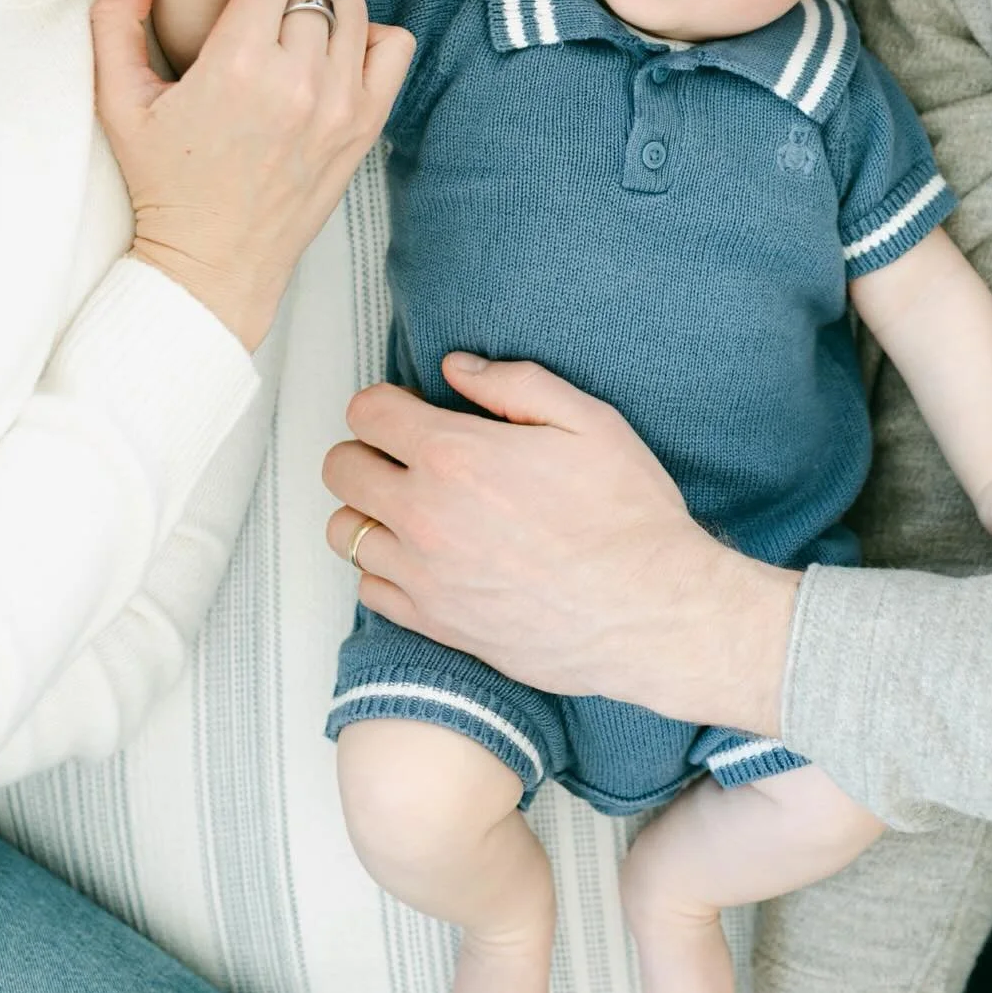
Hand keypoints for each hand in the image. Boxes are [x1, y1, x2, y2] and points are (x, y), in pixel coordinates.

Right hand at [92, 0, 413, 348]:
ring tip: (293, 32)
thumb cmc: (165, 183)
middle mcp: (299, 80)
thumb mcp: (118, 102)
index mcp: (238, 64)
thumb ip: (116, 20)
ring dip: (325, 8)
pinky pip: (396, 46)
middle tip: (260, 5)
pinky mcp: (367, 126)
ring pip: (354, 7)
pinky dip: (371, 39)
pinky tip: (336, 54)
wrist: (215, 263)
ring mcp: (342, 105)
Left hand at [323, 354, 801, 735]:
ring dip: (368, 510)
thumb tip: (456, 368)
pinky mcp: (435, 624)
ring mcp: (424, 576)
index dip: (386, 400)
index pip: (367, 412)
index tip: (412, 408)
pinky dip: (385, 567)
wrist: (651, 612)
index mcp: (455, 456)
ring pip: (344, 532)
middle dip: (367, 449)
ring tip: (411, 505)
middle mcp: (424, 516)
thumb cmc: (627, 515)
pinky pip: (370, 588)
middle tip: (406, 453)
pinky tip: (426, 555)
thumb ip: (513, 384)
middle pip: (340, 469)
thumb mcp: (587, 421)